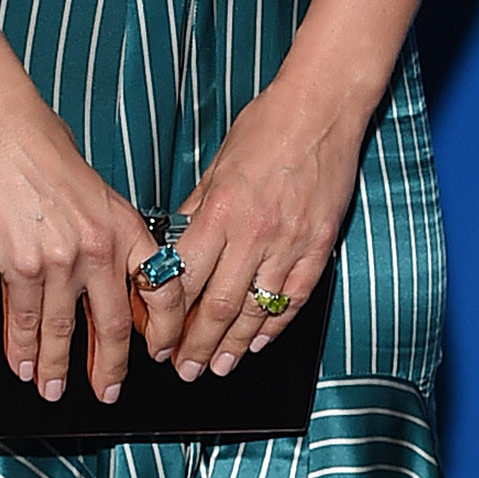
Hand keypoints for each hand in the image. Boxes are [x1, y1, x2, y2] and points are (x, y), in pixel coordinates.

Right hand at [0, 90, 150, 404]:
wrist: (5, 132)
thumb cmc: (47, 155)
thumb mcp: (100, 196)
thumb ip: (112, 239)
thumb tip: (114, 285)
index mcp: (128, 228)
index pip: (163, 290)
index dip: (165, 329)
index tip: (160, 351)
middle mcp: (100, 248)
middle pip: (114, 325)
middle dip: (111, 367)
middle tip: (108, 391)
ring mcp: (60, 260)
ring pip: (63, 331)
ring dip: (58, 368)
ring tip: (54, 391)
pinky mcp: (21, 265)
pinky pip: (25, 320)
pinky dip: (23, 348)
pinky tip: (24, 365)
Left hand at [136, 77, 367, 383]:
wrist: (322, 109)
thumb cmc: (267, 128)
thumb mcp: (216, 167)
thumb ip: (197, 212)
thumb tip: (176, 246)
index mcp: (219, 212)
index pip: (184, 279)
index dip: (166, 316)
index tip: (156, 336)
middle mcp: (253, 233)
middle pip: (218, 306)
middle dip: (196, 344)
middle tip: (183, 368)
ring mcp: (289, 243)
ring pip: (256, 310)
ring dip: (234, 346)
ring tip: (218, 366)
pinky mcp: (318, 246)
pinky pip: (294, 297)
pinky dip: (276, 325)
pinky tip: (260, 341)